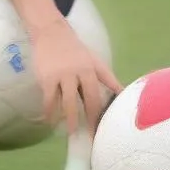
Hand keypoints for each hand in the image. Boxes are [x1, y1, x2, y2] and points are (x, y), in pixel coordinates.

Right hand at [30, 18, 122, 134]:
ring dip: (70, 119)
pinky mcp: (47, 78)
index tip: (106, 129)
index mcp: (92, 69)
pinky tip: (49, 120)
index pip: (101, 94)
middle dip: (90, 119)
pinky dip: (49, 112)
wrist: (51, 33)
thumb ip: (107, 78)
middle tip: (91, 136)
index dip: (103, 113)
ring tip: (71, 133)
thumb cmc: (75, 50)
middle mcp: (80, 72)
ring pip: (68, 102)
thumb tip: (122, 93)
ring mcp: (63, 75)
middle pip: (88, 100)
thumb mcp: (94, 61)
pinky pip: (49, 99)